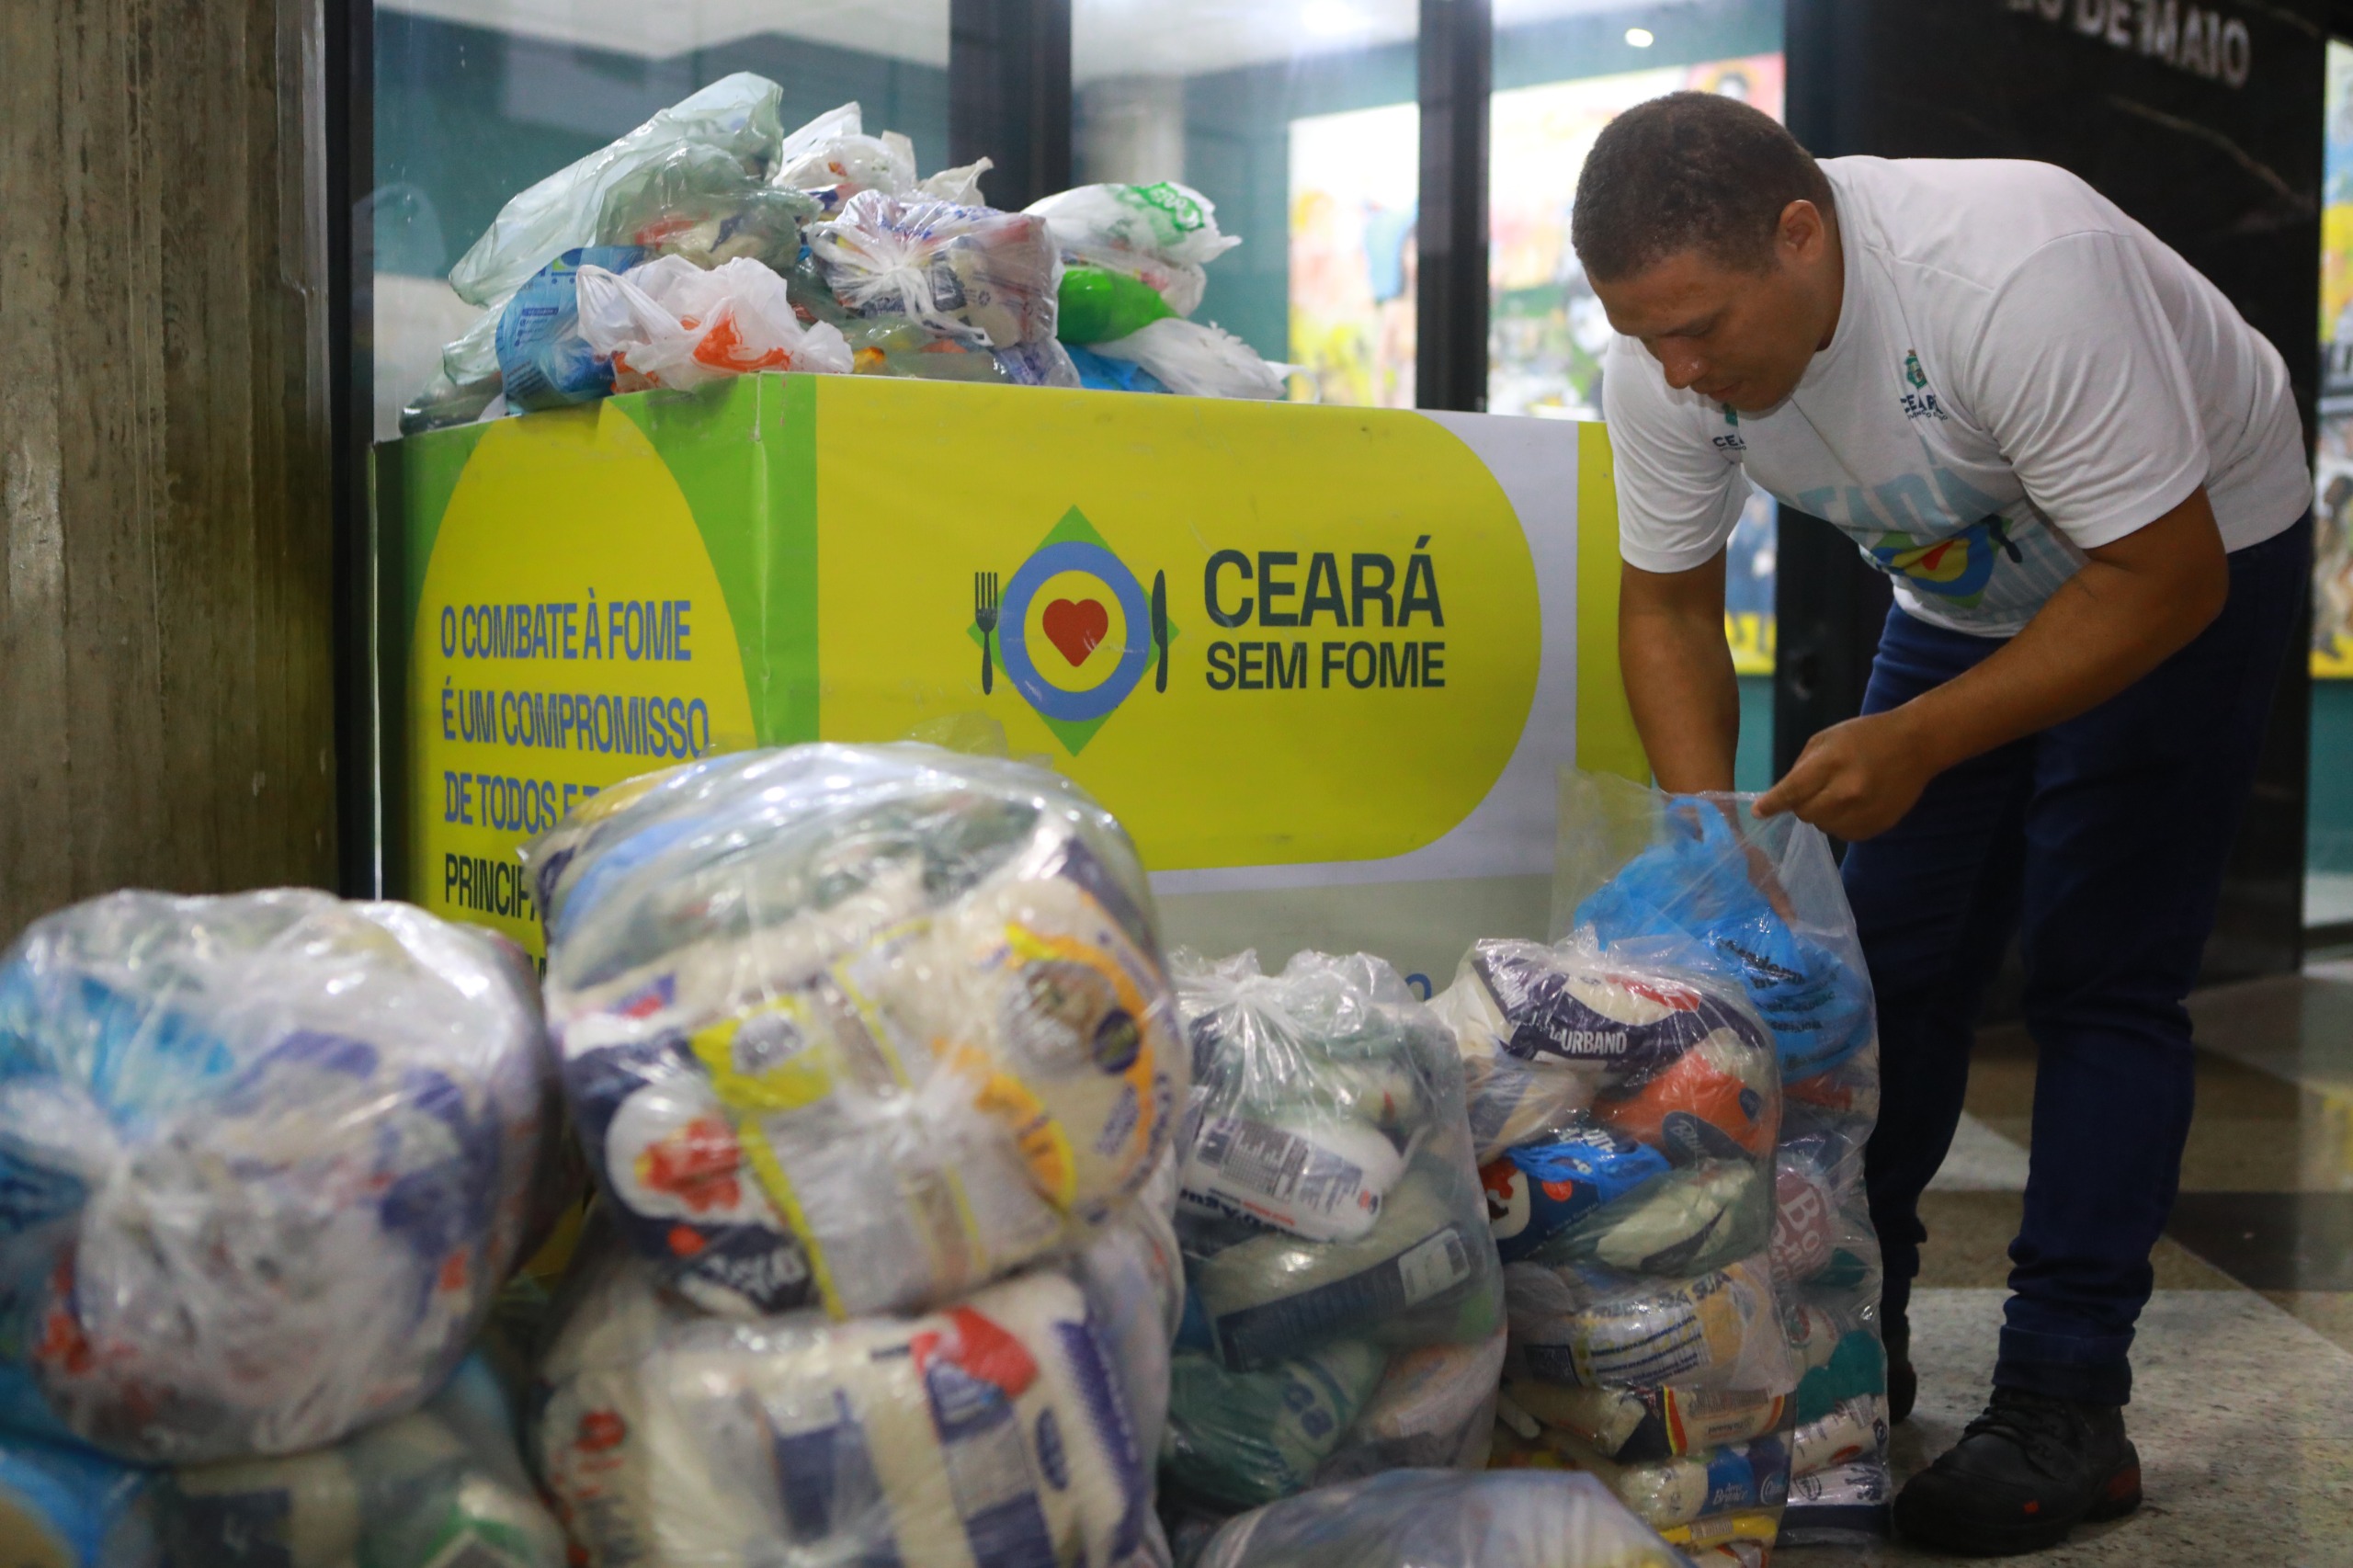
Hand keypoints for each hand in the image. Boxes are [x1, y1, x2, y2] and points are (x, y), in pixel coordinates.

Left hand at [1753, 710, 1935, 840]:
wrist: (1916, 744)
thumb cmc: (1865, 736)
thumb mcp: (1826, 738)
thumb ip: (1801, 767)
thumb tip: (1781, 796)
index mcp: (1831, 763)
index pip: (1792, 792)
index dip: (1772, 804)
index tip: (1758, 812)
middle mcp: (1847, 791)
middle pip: (1805, 814)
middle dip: (1801, 804)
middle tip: (1815, 789)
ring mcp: (1864, 811)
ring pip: (1823, 827)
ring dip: (1823, 814)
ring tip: (1839, 794)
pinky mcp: (1877, 826)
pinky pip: (1845, 834)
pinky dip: (1841, 823)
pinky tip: (1854, 804)